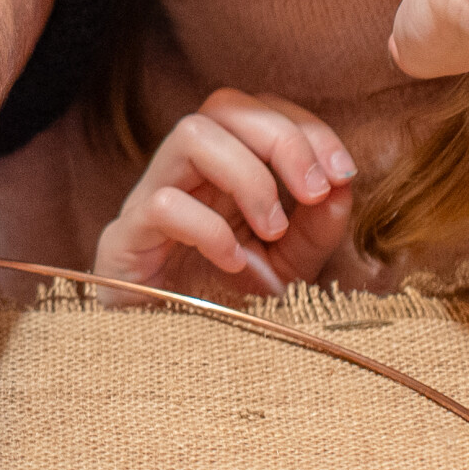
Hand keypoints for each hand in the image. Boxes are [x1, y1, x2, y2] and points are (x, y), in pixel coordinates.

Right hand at [92, 90, 355, 298]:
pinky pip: (163, 205)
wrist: (166, 364)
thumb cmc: (223, 307)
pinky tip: (231, 262)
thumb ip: (316, 228)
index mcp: (222, 169)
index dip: (305, 128)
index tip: (342, 174)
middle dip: (282, 139)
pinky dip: (209, 228)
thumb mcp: (287, 267)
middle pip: (224, 105)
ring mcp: (149, 201)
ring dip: (247, 174)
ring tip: (272, 228)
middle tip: (315, 190)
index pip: (258, 109)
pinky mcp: (125, 239)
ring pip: (190, 135)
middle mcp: (184, 174)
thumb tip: (343, 185)